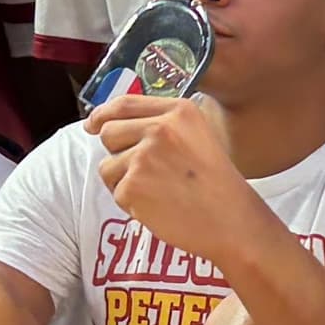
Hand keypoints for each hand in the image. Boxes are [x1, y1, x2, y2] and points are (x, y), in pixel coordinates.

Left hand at [85, 92, 267, 267]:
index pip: (126, 103)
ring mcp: (144, 157)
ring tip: (158, 191)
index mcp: (179, 111)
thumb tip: (106, 123)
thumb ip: (161, 124)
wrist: (231, 221)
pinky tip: (159, 206)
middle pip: (109, 132)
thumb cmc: (215, 184)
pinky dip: (132, 203)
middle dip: (118, 153)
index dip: (103, 114)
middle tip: (146, 172)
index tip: (93, 124)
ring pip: (108, 166)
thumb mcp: (197, 137)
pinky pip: (116, 192)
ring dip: (124, 181)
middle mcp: (159, 128)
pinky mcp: (133, 186)